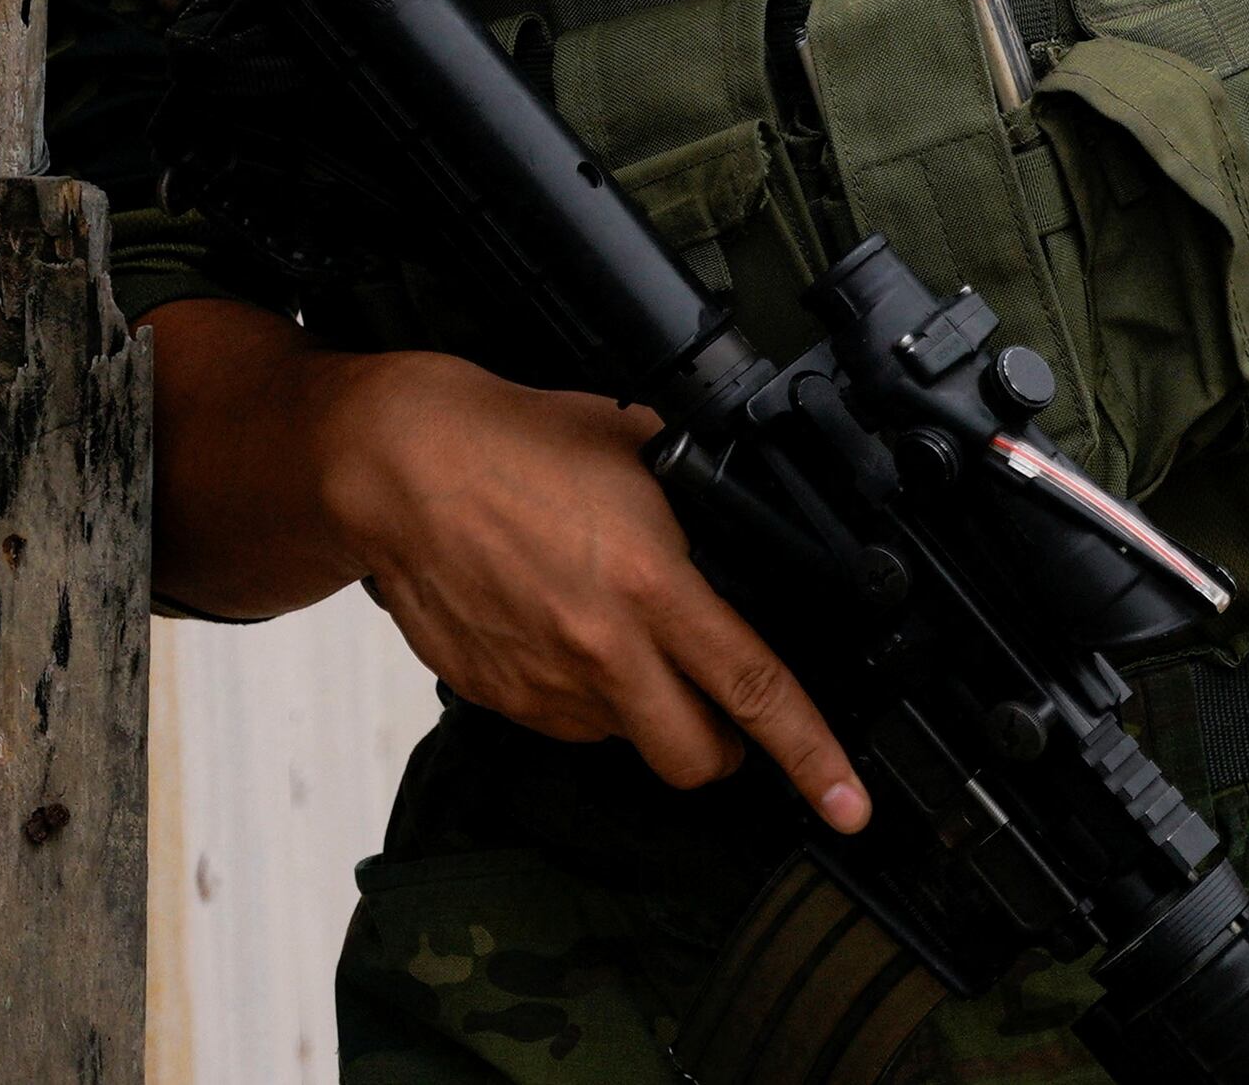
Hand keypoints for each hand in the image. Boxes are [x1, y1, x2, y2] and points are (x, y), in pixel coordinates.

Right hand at [307, 352, 870, 831]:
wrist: (400, 467)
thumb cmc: (515, 444)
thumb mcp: (638, 448)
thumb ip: (699, 498)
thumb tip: (742, 512)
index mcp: (653, 587)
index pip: (755, 690)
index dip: (813, 758)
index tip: (848, 804)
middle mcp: (604, 649)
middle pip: (696, 758)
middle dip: (730, 752)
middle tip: (730, 714)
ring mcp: (548, 683)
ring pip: (629, 739)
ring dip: (648, 712)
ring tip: (621, 635)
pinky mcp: (501, 696)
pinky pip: (567, 723)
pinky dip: (584, 696)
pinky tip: (566, 631)